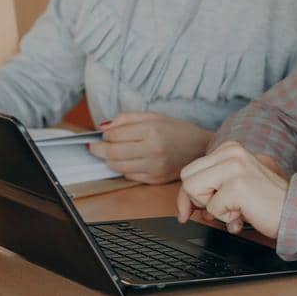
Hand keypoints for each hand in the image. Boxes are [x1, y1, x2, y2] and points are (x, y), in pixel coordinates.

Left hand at [87, 112, 212, 184]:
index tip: (102, 135)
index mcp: (152, 130)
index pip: (114, 135)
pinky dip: (124, 169)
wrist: (201, 149)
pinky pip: (130, 176)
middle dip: (98, 150)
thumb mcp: (155, 116)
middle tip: (95, 147)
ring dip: (109, 161)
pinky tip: (129, 161)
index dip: (103, 135)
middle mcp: (153, 150)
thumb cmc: (178, 131)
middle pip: (112, 153)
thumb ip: (128, 118)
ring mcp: (154, 167)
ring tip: (112, 153)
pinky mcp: (156, 179)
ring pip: (118, 167)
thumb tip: (104, 127)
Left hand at [176, 141, 286, 236]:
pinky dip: (227, 219)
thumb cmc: (267, 202)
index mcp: (231, 149)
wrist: (295, 211)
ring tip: (237, 209)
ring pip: (194, 190)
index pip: (190, 171)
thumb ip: (211, 188)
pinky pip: (212, 209)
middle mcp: (232, 152)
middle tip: (221, 209)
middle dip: (198, 201)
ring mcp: (235, 167)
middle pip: (187, 179)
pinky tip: (245, 214)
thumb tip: (184, 206)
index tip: (192, 211)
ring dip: (214, 209)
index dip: (190, 195)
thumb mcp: (235, 186)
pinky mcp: (238, 185)